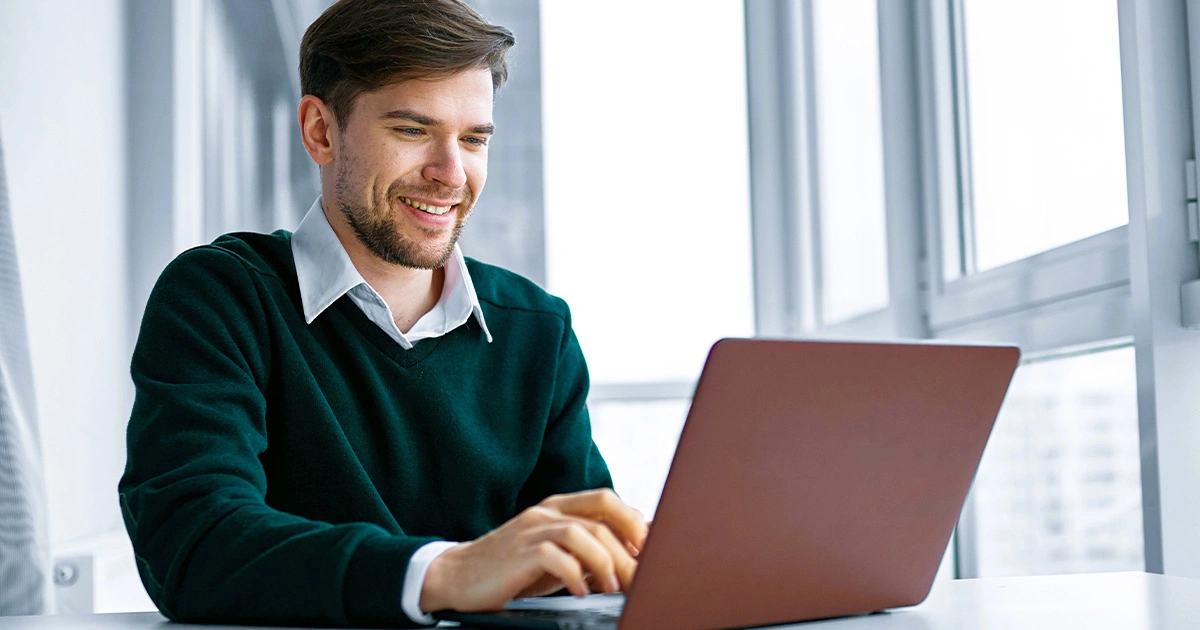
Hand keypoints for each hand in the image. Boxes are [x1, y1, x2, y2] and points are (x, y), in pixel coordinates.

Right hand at [419, 489, 648, 612]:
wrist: (458, 577)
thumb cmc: (512, 569)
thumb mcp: (555, 556)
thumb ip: (587, 551)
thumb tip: (631, 558)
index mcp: (557, 508)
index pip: (606, 500)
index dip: (633, 522)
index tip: (649, 549)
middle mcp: (546, 513)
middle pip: (601, 517)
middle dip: (628, 548)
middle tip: (639, 576)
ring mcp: (532, 531)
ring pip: (583, 534)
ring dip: (606, 563)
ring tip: (613, 588)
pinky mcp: (519, 553)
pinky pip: (557, 558)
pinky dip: (575, 576)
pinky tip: (581, 593)